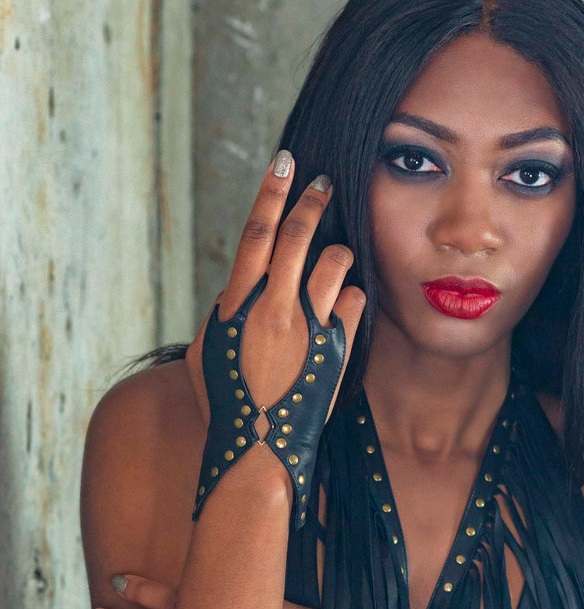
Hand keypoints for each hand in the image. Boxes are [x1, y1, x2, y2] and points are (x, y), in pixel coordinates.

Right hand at [185, 155, 364, 435]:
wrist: (258, 447)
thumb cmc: (225, 403)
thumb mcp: (205, 352)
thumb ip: (221, 312)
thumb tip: (236, 286)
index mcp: (236, 303)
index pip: (255, 232)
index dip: (271, 192)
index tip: (285, 161)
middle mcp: (273, 307)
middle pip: (298, 236)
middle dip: (313, 201)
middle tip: (325, 183)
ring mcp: (308, 326)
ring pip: (334, 262)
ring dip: (337, 253)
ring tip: (336, 259)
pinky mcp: (337, 348)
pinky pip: (353, 300)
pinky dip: (350, 295)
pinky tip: (343, 306)